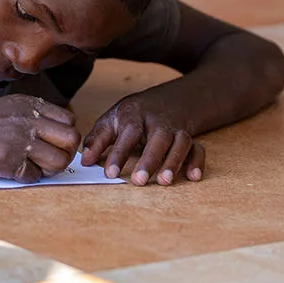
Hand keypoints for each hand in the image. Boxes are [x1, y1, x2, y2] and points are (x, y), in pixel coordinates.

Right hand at [0, 94, 79, 182]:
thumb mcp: (3, 108)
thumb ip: (29, 116)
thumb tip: (54, 134)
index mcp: (27, 104)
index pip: (69, 120)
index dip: (65, 135)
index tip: (54, 143)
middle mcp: (27, 119)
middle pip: (72, 140)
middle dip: (65, 154)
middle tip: (50, 160)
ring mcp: (19, 141)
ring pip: (59, 161)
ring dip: (50, 169)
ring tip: (32, 168)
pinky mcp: (8, 162)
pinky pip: (34, 176)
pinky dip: (27, 178)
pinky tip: (12, 171)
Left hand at [80, 94, 203, 185]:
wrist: (163, 101)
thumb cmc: (131, 116)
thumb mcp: (111, 121)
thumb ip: (97, 140)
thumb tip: (85, 161)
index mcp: (134, 115)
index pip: (128, 132)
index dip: (119, 153)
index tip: (110, 173)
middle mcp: (158, 121)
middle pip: (158, 137)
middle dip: (149, 160)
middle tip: (138, 181)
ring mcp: (176, 129)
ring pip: (180, 142)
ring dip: (174, 161)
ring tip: (164, 181)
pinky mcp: (189, 138)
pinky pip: (198, 148)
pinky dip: (197, 162)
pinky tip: (193, 177)